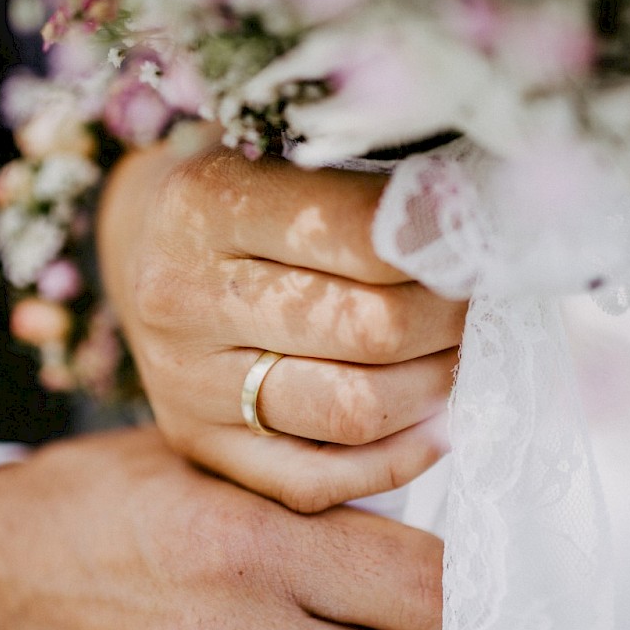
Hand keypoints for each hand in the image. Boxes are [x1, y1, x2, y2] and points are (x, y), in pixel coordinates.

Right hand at [98, 136, 464, 513]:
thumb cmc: (244, 189)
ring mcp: (186, 382)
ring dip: (437, 386)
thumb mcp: (286, 148)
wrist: (146, 248)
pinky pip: (317, 481)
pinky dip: (397, 457)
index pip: (369, 237)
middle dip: (452, 318)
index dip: (446, 244)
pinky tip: (436, 421)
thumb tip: (479, 217)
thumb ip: (366, 176)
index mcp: (207, 202)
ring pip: (354, 411)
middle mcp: (184, 297)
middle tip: (481, 298)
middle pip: (372, 330)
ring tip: (461, 351)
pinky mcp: (198, 445)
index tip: (482, 238)